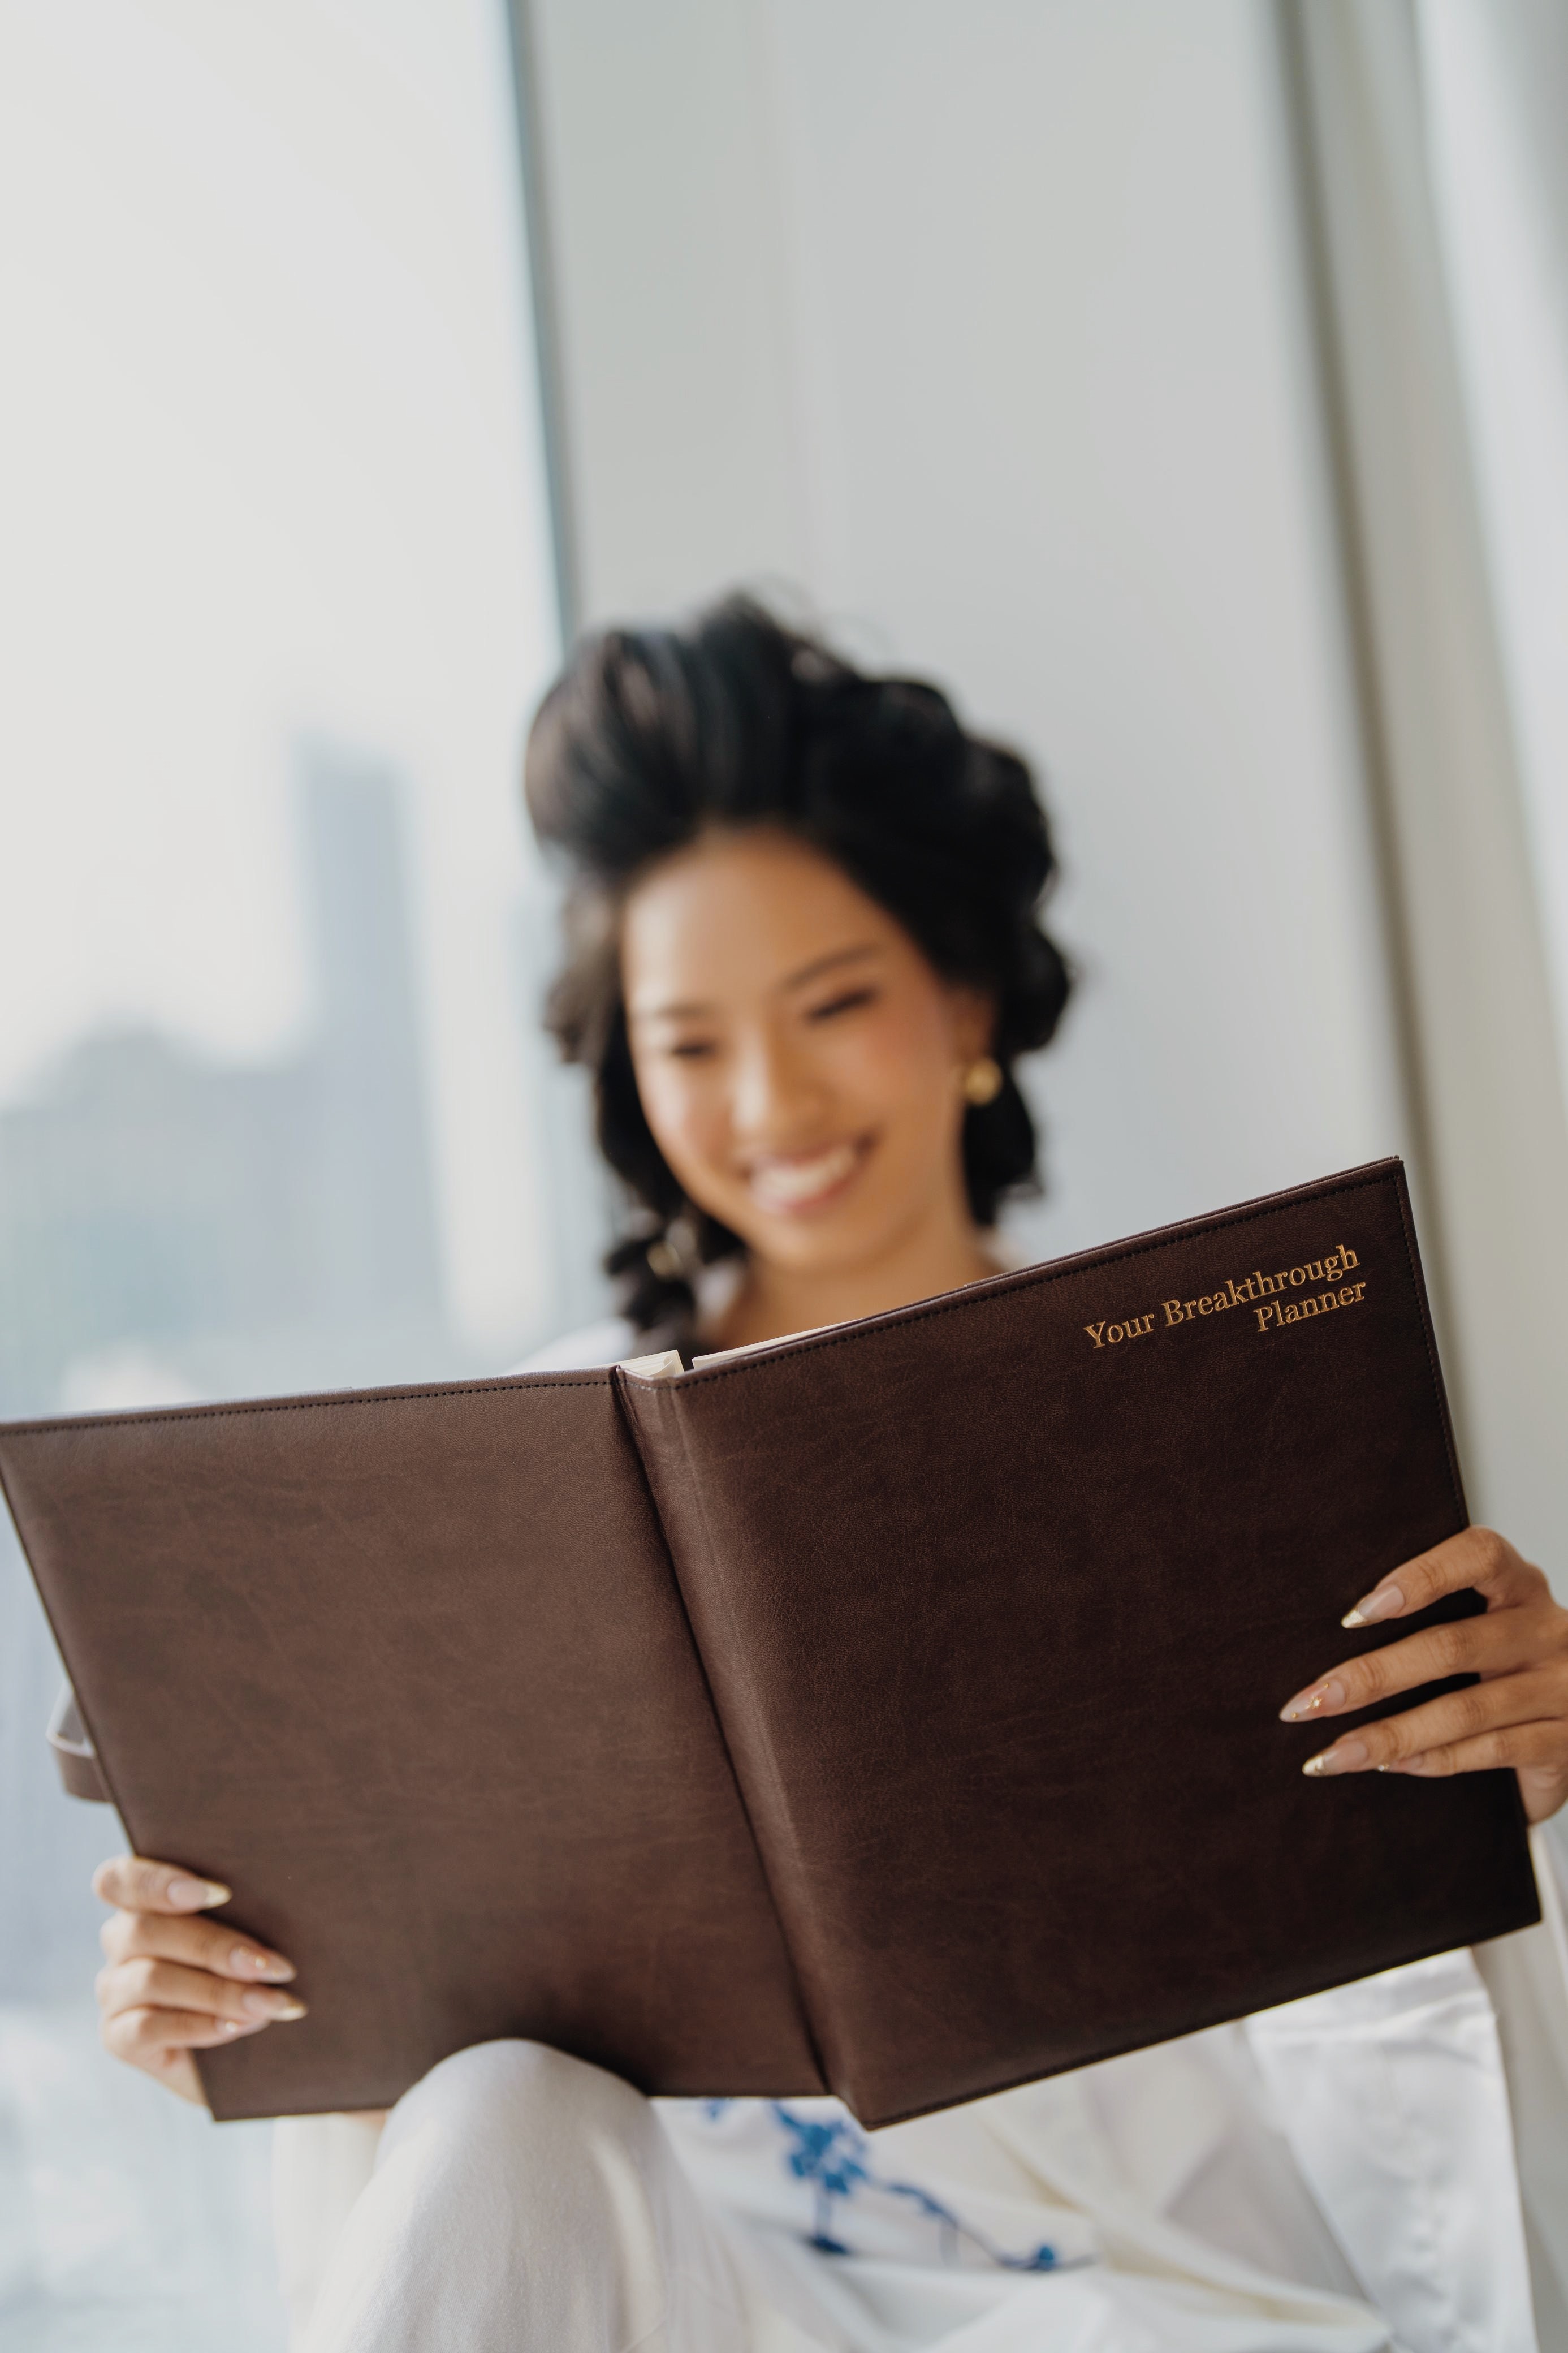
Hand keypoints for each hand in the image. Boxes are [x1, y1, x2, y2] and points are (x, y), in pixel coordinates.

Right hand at [93, 1854, 304, 2105]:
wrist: (242, 2047)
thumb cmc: (250, 1969)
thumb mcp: (246, 1931)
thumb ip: (243, 1908)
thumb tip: (281, 1886)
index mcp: (141, 1902)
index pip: (118, 1879)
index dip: (158, 1880)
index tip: (222, 1892)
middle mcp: (120, 1942)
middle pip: (145, 1930)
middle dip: (215, 1946)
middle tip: (273, 1966)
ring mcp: (114, 1991)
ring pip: (152, 1979)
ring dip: (220, 1992)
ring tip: (270, 2002)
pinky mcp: (118, 2037)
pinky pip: (149, 2028)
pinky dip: (200, 2025)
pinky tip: (239, 2026)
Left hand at [1280, 1527, 1567, 1822]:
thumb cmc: (1509, 1660)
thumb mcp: (1485, 1623)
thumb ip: (1430, 1617)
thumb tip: (1331, 1642)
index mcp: (1521, 1586)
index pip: (1479, 1556)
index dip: (1419, 1577)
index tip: (1355, 1613)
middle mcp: (1546, 1630)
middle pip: (1452, 1646)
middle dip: (1371, 1677)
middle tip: (1311, 1701)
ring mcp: (1560, 1688)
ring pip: (1464, 1709)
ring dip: (1389, 1734)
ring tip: (1332, 1753)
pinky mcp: (1563, 1742)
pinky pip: (1490, 1750)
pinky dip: (1434, 1759)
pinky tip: (1391, 1765)